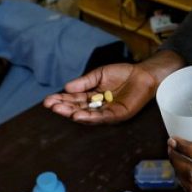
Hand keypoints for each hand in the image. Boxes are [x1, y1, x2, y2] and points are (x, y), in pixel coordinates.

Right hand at [43, 50, 184, 124]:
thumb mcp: (99, 75)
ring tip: (61, 111)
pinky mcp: (118, 115)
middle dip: (64, 108)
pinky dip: (90, 117)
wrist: (143, 74)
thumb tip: (66, 88)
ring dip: (73, 114)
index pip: (74, 100)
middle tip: (50, 106)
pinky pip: (102, 117)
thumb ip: (84, 82)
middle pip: (78, 108)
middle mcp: (98, 106)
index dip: (61, 100)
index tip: (48, 100)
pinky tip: (78, 115)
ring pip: (87, 115)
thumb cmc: (122, 74)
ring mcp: (107, 112)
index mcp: (92, 96)